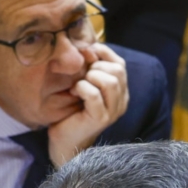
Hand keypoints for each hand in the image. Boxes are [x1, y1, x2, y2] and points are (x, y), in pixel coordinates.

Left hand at [47, 43, 128, 166]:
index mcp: (120, 92)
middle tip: (80, 76)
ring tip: (77, 85)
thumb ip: (89, 68)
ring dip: (89, 77)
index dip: (102, 54)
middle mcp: (122, 101)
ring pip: (109, 81)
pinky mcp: (101, 118)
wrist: (65, 141)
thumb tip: (88, 45)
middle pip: (117, 70)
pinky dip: (81, 88)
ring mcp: (113, 111)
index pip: (120, 63)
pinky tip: (73, 93)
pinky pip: (94, 94)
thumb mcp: (83, 84)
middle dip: (95, 67)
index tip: (84, 56)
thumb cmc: (71, 111)